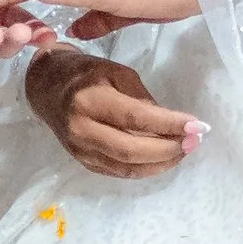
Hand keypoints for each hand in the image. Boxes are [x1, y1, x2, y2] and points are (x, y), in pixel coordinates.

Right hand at [26, 46, 205, 178]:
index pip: (135, 118)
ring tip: (185, 150)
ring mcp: (81, 151)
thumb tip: (171, 123)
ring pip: (128, 167)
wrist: (45, 88)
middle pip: (132, 150)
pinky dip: (146, 168)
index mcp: (89, 100)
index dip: (169, 124)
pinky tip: (164, 158)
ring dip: (162, 163)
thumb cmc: (83, 73)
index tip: (197, 125)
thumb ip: (142, 98)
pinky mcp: (84, 162)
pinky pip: (120, 172)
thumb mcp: (115, 71)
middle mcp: (82, 129)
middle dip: (169, 149)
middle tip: (195, 140)